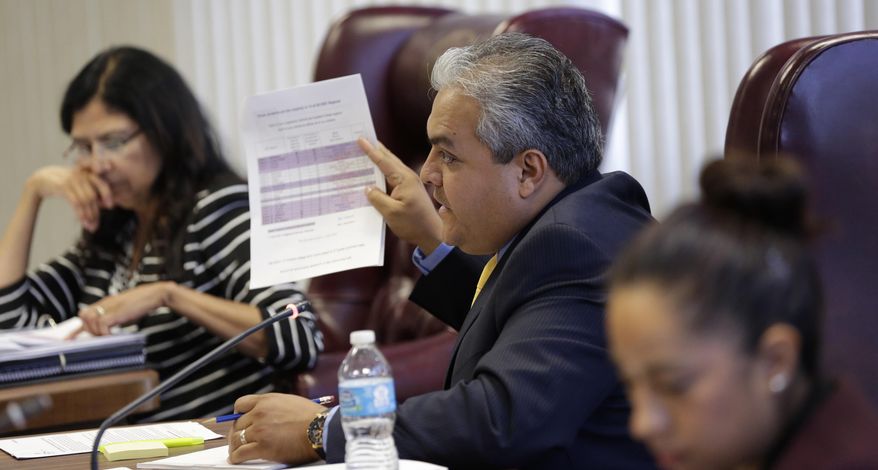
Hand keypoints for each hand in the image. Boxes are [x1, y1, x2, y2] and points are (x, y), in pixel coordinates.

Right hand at [26, 164, 112, 231]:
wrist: (40, 179)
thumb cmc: (61, 185)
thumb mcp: (76, 185)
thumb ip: (88, 192)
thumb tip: (102, 207)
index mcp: (86, 173)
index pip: (101, 183)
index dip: (107, 195)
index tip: (110, 206)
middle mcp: (80, 175)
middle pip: (93, 196)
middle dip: (96, 212)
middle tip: (96, 226)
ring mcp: (72, 180)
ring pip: (86, 200)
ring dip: (89, 215)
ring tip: (89, 226)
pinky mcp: (63, 186)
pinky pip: (76, 202)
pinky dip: (81, 213)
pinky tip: (82, 221)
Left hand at [77, 282, 171, 334]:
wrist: (154, 295)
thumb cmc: (142, 304)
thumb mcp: (124, 311)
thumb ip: (113, 318)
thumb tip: (106, 331)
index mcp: (105, 303)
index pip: (84, 314)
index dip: (76, 328)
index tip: (69, 339)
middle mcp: (104, 303)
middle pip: (84, 316)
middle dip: (87, 329)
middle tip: (98, 337)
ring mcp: (109, 307)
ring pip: (91, 321)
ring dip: (97, 332)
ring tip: (107, 336)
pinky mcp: (116, 312)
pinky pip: (101, 324)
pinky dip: (104, 332)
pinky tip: (112, 335)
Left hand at [228, 393, 325, 464]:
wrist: (320, 429)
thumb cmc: (313, 417)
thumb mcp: (290, 402)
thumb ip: (275, 407)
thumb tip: (269, 415)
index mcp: (267, 401)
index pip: (241, 404)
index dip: (238, 414)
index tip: (239, 420)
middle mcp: (259, 413)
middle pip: (237, 424)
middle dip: (237, 432)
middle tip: (238, 439)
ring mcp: (259, 430)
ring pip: (237, 439)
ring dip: (235, 446)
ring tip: (235, 451)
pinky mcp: (262, 447)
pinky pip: (241, 453)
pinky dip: (236, 457)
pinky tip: (236, 459)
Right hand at [359, 137, 442, 253]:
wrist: (432, 235)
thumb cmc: (414, 224)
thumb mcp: (391, 213)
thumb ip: (377, 198)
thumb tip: (367, 188)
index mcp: (404, 179)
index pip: (384, 161)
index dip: (370, 150)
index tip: (360, 139)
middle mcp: (408, 177)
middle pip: (388, 159)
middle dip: (375, 149)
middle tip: (361, 139)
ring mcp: (409, 183)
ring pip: (390, 167)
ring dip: (378, 159)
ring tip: (365, 151)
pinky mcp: (408, 190)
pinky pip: (392, 177)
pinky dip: (382, 172)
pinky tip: (374, 174)